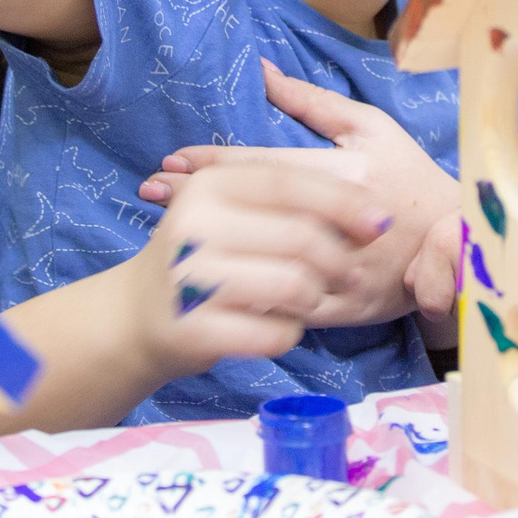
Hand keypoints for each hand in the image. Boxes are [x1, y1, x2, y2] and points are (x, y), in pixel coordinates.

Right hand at [125, 162, 393, 379]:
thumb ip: (296, 196)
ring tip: (305, 298)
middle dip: (338, 259)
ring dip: (314, 297)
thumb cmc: (206, 254)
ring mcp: (191, 279)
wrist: (138, 314)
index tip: (380, 222)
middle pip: (301, 238)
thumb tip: (377, 216)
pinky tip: (278, 326)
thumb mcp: (234, 206)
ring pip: (295, 286)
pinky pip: (277, 334)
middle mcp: (195, 226)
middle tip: (346, 274)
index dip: (343, 202)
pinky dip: (290, 333)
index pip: (290, 184)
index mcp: (210, 186)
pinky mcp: (195, 329)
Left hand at [141, 60, 462, 326]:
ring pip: (262, 263)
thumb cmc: (409, 176)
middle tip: (149, 193)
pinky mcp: (339, 307)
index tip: (170, 162)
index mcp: (344, 173)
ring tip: (167, 234)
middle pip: (252, 215)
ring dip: (211, 247)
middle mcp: (337, 223)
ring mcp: (338, 270)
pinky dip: (244, 291)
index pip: (264, 168)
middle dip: (195, 203)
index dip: (212, 165)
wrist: (457, 242)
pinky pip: (283, 303)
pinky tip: (208, 283)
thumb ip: (312, 102)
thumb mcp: (370, 127)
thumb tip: (261, 70)